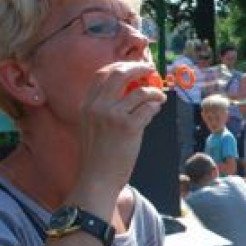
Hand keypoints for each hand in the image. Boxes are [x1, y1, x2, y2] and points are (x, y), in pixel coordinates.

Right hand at [76, 61, 165, 193]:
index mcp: (86, 105)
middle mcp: (97, 106)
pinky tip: (156, 110)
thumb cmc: (98, 156)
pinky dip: (155, 106)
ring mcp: (112, 116)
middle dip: (138, 67)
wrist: (97, 179)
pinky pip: (148, 108)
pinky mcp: (128, 127)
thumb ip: (105, 108)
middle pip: (119, 73)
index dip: (121, 66)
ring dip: (154, 92)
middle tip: (151, 70)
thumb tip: (133, 91)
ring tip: (159, 97)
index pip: (102, 73)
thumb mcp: (92, 126)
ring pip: (140, 91)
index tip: (134, 67)